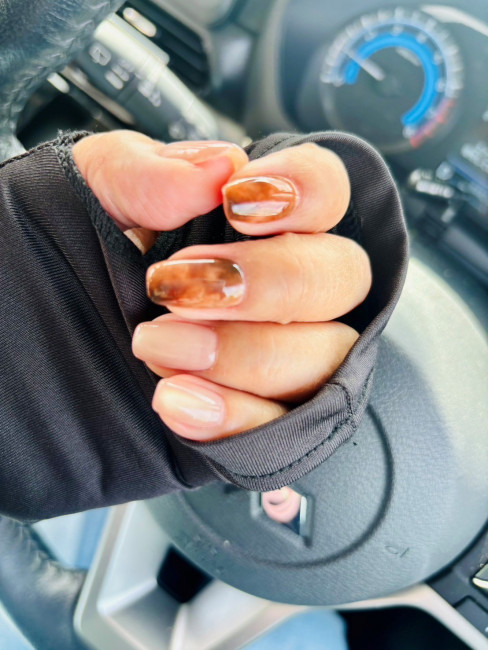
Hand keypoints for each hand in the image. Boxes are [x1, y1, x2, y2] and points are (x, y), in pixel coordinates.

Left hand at [73, 131, 370, 440]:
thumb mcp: (98, 195)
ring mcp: (287, 352)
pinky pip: (284, 426)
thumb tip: (217, 166)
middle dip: (267, 282)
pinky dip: (234, 417)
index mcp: (265, 220)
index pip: (329, 189)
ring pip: (325, 354)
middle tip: (178, 288)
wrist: (60, 331)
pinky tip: (176, 399)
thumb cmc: (90, 254)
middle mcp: (290, 285)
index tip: (233, 202)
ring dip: (244, 353)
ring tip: (158, 346)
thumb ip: (150, 172)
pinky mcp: (267, 414)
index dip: (304, 190)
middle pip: (342, 277)